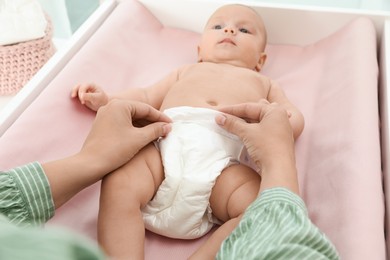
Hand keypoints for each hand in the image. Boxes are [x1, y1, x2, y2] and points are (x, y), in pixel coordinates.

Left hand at [43, 99, 171, 207]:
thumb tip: (168, 126)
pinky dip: (134, 129)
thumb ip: (156, 130)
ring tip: (156, 135)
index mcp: (120, 105)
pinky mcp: (103, 125)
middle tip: (165, 130)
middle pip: (138, 112)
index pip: (146, 109)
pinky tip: (142, 137)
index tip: (172, 124)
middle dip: (152, 121)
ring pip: (130, 118)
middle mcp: (111, 106)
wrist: (90, 164)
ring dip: (144, 126)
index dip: (161, 117)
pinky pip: (122, 123)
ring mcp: (105, 115)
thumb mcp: (139, 139)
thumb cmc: (115, 149)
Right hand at [71, 83, 108, 110]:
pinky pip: (76, 93)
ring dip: (75, 93)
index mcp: (92, 85)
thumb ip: (89, 96)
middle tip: (82, 101)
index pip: (84, 86)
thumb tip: (81, 96)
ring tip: (76, 98)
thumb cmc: (102, 100)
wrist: (103, 105)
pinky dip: (75, 95)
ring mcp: (84, 90)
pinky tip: (76, 98)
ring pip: (76, 89)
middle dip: (78, 93)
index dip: (82, 91)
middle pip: (79, 86)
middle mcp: (87, 86)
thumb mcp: (97, 98)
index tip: (82, 98)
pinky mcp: (82, 94)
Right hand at [215, 100, 298, 193]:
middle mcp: (280, 118)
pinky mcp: (277, 141)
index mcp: (275, 111)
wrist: (279, 169)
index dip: (231, 110)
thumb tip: (219, 118)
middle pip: (253, 114)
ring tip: (229, 124)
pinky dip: (250, 131)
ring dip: (243, 124)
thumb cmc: (266, 146)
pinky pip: (261, 131)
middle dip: (237, 116)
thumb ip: (233, 123)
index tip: (218, 112)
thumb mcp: (247, 133)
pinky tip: (242, 132)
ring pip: (257, 122)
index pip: (249, 107)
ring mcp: (280, 130)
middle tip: (222, 118)